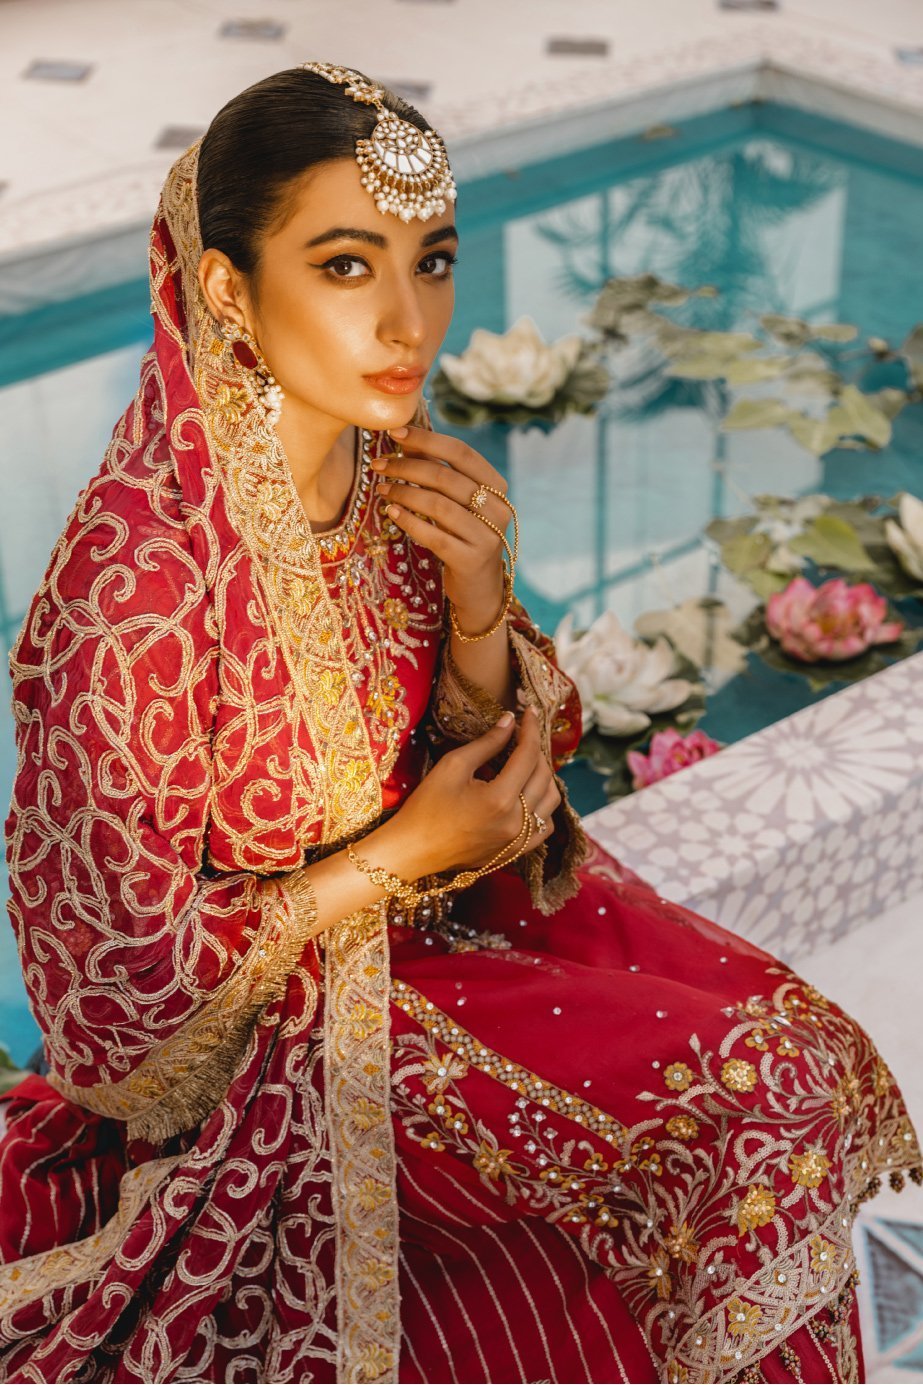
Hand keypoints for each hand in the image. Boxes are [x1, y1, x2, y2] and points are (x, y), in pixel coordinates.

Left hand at [371, 424, 511, 627]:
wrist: (479, 588)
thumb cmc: (463, 537)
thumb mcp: (457, 503)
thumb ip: (438, 472)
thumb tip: (406, 439)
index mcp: (496, 487)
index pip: (461, 453)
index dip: (427, 440)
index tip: (395, 433)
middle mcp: (498, 509)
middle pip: (446, 477)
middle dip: (406, 467)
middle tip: (378, 464)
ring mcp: (487, 536)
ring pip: (438, 505)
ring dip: (403, 493)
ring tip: (381, 488)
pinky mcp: (471, 560)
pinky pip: (434, 535)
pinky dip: (409, 521)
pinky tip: (391, 512)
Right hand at [378, 706, 560, 879]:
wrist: (413, 850)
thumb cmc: (426, 806)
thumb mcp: (452, 766)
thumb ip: (486, 743)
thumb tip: (510, 721)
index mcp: (500, 799)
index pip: (528, 755)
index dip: (531, 729)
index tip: (529, 712)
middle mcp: (516, 822)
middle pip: (543, 776)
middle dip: (536, 750)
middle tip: (522, 736)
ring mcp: (518, 841)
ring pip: (551, 801)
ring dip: (544, 777)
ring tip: (526, 763)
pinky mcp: (515, 852)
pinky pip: (544, 826)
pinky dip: (543, 806)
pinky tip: (528, 795)